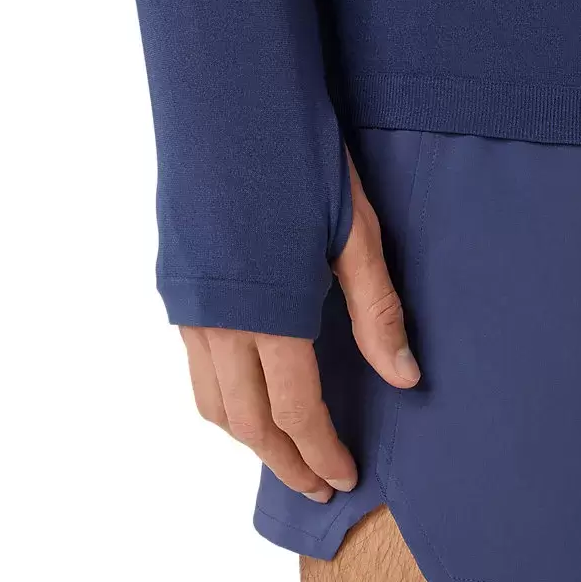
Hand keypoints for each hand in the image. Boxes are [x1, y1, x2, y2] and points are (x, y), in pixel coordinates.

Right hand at [178, 153, 420, 502]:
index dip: (321, 451)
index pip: (294, 409)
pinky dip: (221, 397)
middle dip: (281, 460)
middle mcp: (217, 319)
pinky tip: (249, 390)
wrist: (227, 97)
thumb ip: (376, 310)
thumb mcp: (353, 230)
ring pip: (208, 400)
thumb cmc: (296, 156)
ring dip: (246, 436)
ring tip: (284, 449)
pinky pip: (193, 365)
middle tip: (316, 484)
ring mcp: (189, 303)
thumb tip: (405, 377)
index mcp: (269, 311)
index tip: (345, 478)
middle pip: (243, 421)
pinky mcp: (175, 283)